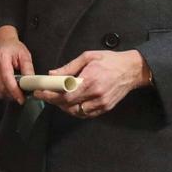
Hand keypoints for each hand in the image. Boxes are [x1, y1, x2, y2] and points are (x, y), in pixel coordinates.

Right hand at [0, 25, 34, 104]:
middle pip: (0, 87)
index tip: (21, 99)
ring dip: (5, 95)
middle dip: (11, 95)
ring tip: (13, 90)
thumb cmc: (13, 48)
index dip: (14, 91)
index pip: (7, 79)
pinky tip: (4, 86)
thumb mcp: (25, 56)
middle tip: (20, 95)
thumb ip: (28, 69)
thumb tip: (31, 83)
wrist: (2, 42)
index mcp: (2, 57)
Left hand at [36, 50, 150, 118]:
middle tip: (44, 95)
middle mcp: (96, 94)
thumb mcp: (88, 56)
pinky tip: (70, 103)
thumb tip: (52, 74)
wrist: (132, 69)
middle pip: (68, 104)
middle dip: (53, 101)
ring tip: (56, 98)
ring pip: (76, 112)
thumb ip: (69, 67)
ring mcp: (101, 103)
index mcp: (90, 80)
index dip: (50, 95)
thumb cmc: (110, 60)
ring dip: (64, 107)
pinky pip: (86, 114)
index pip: (65, 93)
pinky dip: (76, 110)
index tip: (39, 92)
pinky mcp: (106, 108)